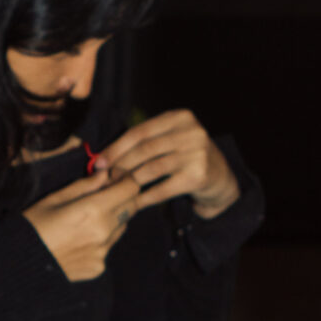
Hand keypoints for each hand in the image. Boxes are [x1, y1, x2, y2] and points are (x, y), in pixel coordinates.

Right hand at [24, 170, 151, 282]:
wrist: (18, 264)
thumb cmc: (32, 225)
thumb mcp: (55, 198)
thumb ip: (85, 185)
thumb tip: (105, 174)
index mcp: (93, 210)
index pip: (130, 188)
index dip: (125, 178)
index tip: (112, 177)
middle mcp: (103, 232)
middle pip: (131, 207)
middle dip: (122, 196)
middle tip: (102, 194)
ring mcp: (102, 252)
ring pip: (121, 227)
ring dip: (113, 218)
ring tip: (86, 219)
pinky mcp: (98, 267)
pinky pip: (108, 246)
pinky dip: (101, 239)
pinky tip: (79, 239)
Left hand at [95, 110, 239, 217]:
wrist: (221, 179)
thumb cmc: (188, 159)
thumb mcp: (172, 140)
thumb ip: (146, 142)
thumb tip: (105, 156)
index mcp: (180, 117)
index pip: (140, 131)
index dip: (116, 147)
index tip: (99, 161)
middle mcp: (191, 132)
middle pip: (145, 149)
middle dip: (120, 164)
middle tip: (105, 178)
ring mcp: (197, 153)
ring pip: (152, 168)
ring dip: (130, 181)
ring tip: (116, 190)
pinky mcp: (198, 176)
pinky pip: (163, 188)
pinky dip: (146, 196)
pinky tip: (134, 202)